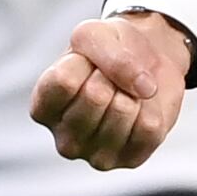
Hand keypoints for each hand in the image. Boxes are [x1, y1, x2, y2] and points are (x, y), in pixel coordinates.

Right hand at [33, 14, 191, 171]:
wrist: (146, 63)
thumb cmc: (109, 51)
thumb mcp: (97, 35)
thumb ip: (111, 54)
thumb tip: (144, 88)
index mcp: (43, 107)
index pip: (64, 81)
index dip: (86, 61)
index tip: (89, 62)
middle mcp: (64, 140)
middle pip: (95, 97)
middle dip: (113, 76)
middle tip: (113, 78)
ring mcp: (95, 156)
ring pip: (123, 111)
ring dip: (133, 91)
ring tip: (127, 93)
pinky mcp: (130, 160)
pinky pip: (149, 126)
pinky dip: (153, 107)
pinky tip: (141, 108)